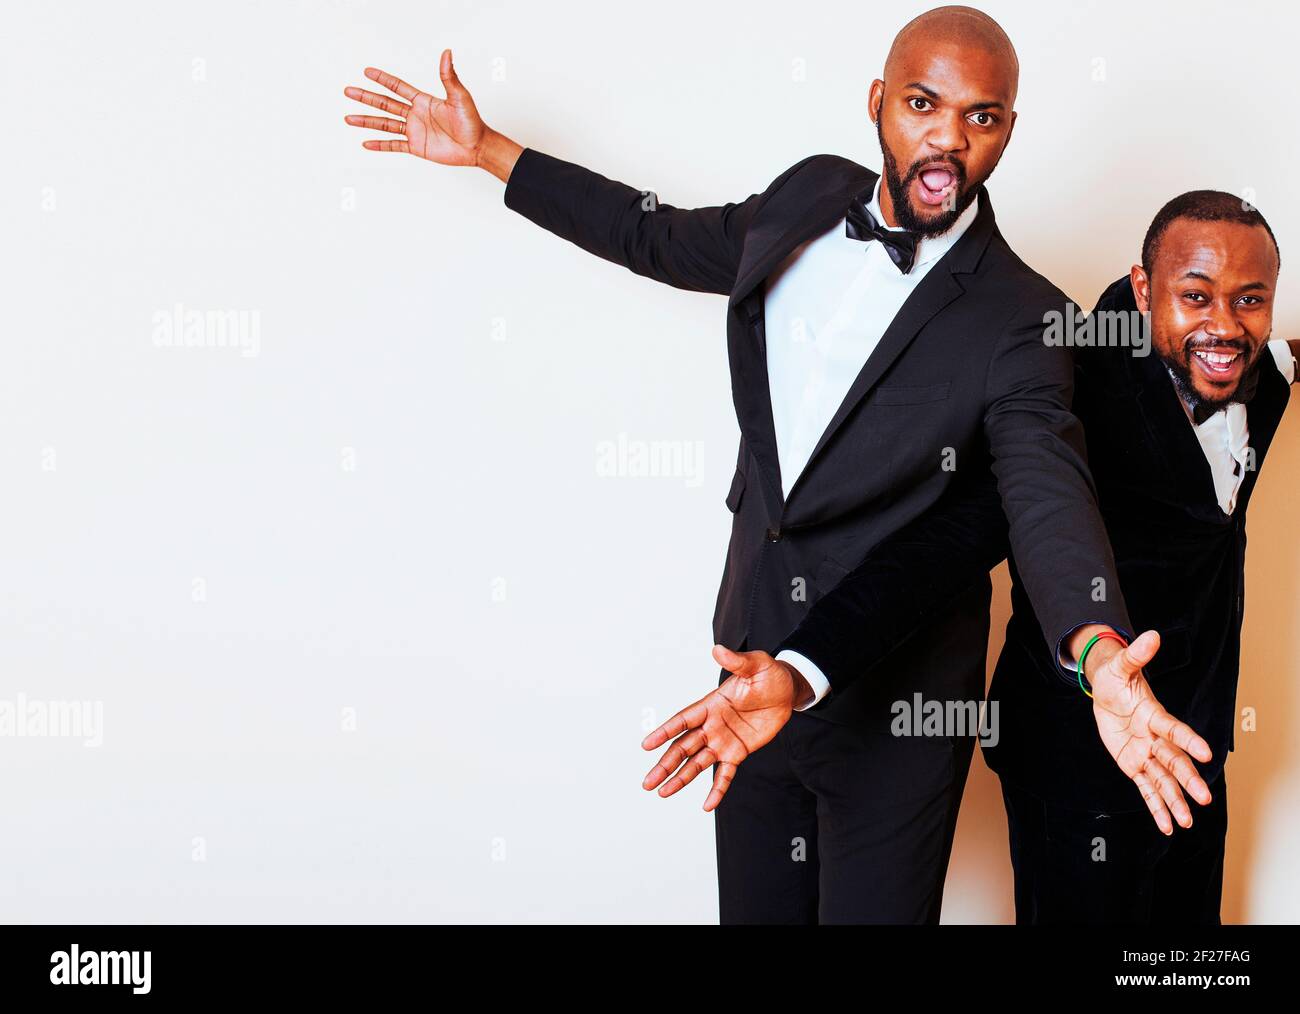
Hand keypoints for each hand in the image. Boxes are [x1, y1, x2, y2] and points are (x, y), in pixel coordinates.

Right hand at [344, 49, 497, 166]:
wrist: (476, 146)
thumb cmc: (471, 121)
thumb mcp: (459, 97)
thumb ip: (449, 77)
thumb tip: (447, 53)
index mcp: (423, 100)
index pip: (398, 87)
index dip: (383, 79)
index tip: (367, 72)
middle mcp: (415, 114)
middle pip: (385, 104)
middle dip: (366, 97)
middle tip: (348, 91)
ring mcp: (414, 130)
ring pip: (385, 124)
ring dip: (367, 121)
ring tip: (348, 118)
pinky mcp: (416, 146)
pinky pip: (394, 145)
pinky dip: (380, 145)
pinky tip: (365, 143)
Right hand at [640, 645, 806, 810]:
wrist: (787, 690)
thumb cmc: (768, 674)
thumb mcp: (754, 664)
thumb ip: (736, 661)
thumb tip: (717, 650)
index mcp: (711, 704)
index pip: (683, 720)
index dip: (665, 732)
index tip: (647, 745)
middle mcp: (711, 725)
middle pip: (683, 747)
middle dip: (665, 764)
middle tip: (648, 782)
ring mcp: (723, 741)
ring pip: (697, 763)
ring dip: (681, 778)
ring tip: (663, 793)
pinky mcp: (738, 752)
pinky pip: (725, 774)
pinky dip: (717, 790)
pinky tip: (707, 805)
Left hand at [1083, 630, 1213, 833]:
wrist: (1106, 689)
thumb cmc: (1116, 677)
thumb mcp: (1120, 665)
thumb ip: (1136, 655)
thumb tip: (1151, 635)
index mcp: (1153, 714)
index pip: (1173, 729)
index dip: (1188, 740)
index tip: (1206, 753)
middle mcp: (1153, 737)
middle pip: (1173, 761)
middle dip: (1187, 779)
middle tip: (1204, 798)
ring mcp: (1144, 752)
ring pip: (1162, 780)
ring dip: (1174, 801)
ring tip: (1188, 822)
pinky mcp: (1133, 763)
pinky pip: (1145, 787)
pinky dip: (1156, 806)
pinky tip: (1168, 825)